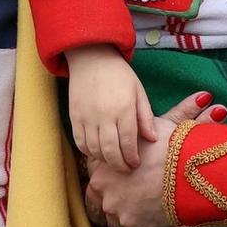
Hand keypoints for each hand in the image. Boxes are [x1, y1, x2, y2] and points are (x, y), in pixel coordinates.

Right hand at [64, 45, 154, 169]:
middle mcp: (104, 115)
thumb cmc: (119, 74)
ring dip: (104, 160)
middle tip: (126, 169)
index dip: (132, 158)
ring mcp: (86, 117)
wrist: (91, 57)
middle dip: (119, 165)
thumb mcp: (138, 91)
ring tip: (113, 161)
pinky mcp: (74, 116)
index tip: (136, 164)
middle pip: (111, 151)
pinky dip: (88, 152)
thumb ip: (145, 116)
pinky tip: (97, 152)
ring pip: (94, 149)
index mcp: (123, 108)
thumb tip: (152, 139)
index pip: (129, 142)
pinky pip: (79, 142)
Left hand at [85, 93, 224, 226]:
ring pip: (115, 222)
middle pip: (98, 204)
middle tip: (130, 200)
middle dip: (111, 203)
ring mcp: (119, 214)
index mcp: (102, 167)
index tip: (120, 178)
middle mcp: (104, 193)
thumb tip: (203, 97)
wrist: (192, 174)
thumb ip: (171, 115)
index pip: (94, 175)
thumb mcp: (164, 126)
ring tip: (143, 211)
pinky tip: (154, 221)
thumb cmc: (175, 147)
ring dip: (126, 218)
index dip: (109, 176)